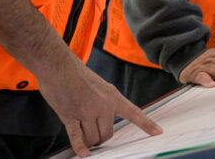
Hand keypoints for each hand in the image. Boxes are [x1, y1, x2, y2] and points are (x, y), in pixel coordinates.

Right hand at [39, 58, 161, 155]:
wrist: (56, 63)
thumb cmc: (74, 72)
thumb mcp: (97, 84)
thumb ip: (103, 102)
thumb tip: (101, 123)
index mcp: (112, 95)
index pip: (133, 112)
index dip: (146, 124)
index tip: (158, 132)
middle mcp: (103, 104)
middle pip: (108, 134)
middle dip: (100, 137)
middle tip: (91, 130)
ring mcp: (87, 111)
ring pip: (93, 138)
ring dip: (87, 140)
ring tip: (79, 128)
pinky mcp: (70, 116)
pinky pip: (78, 137)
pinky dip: (80, 147)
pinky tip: (82, 153)